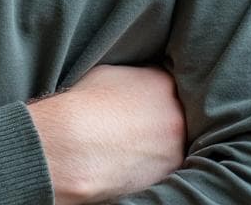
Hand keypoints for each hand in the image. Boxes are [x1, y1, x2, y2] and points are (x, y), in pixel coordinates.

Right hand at [27, 64, 185, 204]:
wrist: (75, 145)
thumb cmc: (85, 106)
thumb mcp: (109, 74)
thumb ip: (133, 78)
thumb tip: (136, 87)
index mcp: (162, 82)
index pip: (166, 83)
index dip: (151, 92)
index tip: (139, 100)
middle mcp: (176, 114)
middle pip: (173, 113)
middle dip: (158, 117)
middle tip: (134, 124)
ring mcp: (175, 147)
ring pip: (170, 142)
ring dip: (156, 142)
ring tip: (129, 144)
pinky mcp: (167, 176)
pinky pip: (163, 165)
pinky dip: (150, 164)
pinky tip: (129, 159)